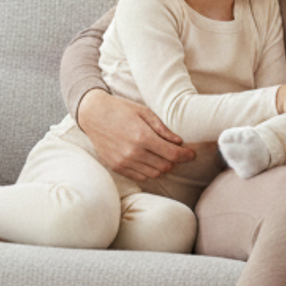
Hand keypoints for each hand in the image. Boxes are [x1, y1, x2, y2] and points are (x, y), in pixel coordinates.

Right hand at [74, 89, 195, 183]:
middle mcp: (133, 152)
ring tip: (162, 155)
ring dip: (162, 166)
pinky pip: (140, 176)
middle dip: (174, 160)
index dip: (186, 155)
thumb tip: (179, 142)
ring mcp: (124, 162)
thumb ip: (163, 129)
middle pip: (165, 166)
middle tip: (176, 152)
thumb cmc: (121, 110)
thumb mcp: (144, 112)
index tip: (192, 154)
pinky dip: (149, 171)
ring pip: (154, 173)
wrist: (93, 114)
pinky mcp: (117, 167)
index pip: (172, 154)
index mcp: (142, 136)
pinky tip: (149, 160)